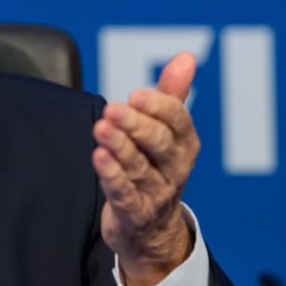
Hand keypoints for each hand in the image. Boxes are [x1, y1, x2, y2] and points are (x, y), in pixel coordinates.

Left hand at [93, 52, 199, 285]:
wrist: (151, 229)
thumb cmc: (156, 168)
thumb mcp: (168, 133)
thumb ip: (172, 95)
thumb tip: (186, 56)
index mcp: (185, 144)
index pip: (178, 121)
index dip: (158, 107)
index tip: (135, 94)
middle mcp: (175, 169)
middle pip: (159, 143)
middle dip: (136, 124)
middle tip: (113, 108)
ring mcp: (156, 193)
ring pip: (138, 166)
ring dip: (120, 145)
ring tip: (101, 127)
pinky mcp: (134, 213)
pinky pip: (124, 193)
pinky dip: (112, 175)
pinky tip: (99, 157)